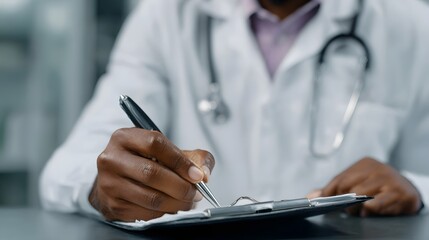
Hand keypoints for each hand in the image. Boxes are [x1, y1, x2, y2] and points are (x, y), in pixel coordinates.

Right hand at [88, 128, 214, 220]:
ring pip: (151, 197)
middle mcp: (112, 159)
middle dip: (181, 186)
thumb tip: (204, 174)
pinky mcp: (113, 205)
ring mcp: (109, 183)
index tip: (196, 174)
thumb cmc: (144, 161)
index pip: (155, 144)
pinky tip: (170, 206)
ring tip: (187, 201)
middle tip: (195, 192)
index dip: (180, 161)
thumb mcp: (165, 150)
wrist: (115, 180)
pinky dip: (164, 212)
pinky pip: (146, 213)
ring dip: (176, 203)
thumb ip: (193, 156)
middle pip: (152, 173)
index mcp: (125, 137)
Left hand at [308, 158, 421, 216]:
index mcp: (364, 164)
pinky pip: (376, 203)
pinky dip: (368, 209)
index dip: (329, 192)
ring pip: (360, 194)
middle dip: (342, 200)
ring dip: (354, 207)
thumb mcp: (358, 184)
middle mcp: (376, 168)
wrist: (408, 191)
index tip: (323, 202)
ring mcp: (389, 179)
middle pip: (347, 186)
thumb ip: (335, 189)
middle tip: (344, 209)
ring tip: (357, 212)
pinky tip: (367, 211)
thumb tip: (310, 196)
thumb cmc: (378, 188)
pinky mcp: (399, 193)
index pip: (339, 179)